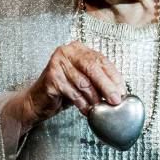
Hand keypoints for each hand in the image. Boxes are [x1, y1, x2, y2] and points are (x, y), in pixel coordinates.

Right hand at [5, 41, 125, 127]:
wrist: (37, 100)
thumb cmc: (64, 90)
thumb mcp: (83, 80)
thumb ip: (98, 80)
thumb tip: (120, 90)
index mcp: (78, 49)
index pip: (100, 60)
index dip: (113, 75)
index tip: (122, 90)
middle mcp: (66, 52)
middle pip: (92, 68)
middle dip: (107, 85)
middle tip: (116, 100)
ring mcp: (57, 63)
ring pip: (83, 82)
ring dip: (94, 98)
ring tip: (101, 108)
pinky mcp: (51, 78)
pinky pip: (73, 92)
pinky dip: (82, 104)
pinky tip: (87, 110)